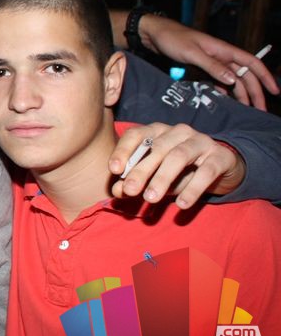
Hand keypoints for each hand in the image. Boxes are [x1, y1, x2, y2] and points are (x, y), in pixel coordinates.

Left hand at [109, 123, 245, 208]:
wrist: (222, 167)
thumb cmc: (181, 170)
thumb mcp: (156, 175)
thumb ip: (137, 181)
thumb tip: (117, 191)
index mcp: (158, 131)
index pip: (136, 134)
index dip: (123, 150)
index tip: (114, 170)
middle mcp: (178, 132)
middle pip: (156, 148)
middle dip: (141, 170)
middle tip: (129, 190)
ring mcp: (201, 141)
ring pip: (178, 156)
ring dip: (162, 178)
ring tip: (151, 198)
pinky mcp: (221, 156)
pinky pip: (206, 172)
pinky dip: (192, 189)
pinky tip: (181, 204)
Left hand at [140, 14, 278, 109]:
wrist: (154, 34)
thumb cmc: (172, 38)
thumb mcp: (192, 53)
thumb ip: (212, 66)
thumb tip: (233, 79)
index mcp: (223, 50)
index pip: (252, 63)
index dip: (265, 77)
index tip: (274, 91)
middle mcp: (221, 56)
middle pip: (245, 76)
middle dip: (255, 92)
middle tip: (260, 110)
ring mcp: (212, 62)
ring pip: (233, 80)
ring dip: (240, 94)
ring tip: (246, 110)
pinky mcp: (201, 68)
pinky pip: (218, 81)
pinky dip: (224, 92)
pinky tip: (226, 103)